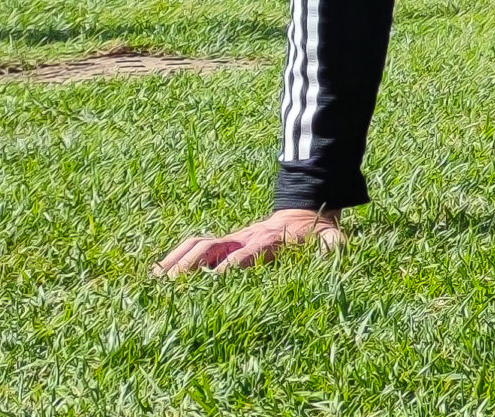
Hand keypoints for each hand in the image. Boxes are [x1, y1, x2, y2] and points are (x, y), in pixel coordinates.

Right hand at [154, 207, 343, 274]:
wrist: (304, 208)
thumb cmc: (315, 232)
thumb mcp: (331, 239)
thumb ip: (336, 246)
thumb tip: (341, 251)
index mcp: (268, 241)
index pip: (245, 255)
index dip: (231, 266)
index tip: (214, 281)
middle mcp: (244, 238)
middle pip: (212, 248)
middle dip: (191, 266)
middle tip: (168, 286)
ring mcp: (232, 238)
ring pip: (197, 246)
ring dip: (176, 262)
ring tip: (152, 282)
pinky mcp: (224, 242)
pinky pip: (195, 247)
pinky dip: (175, 258)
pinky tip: (157, 275)